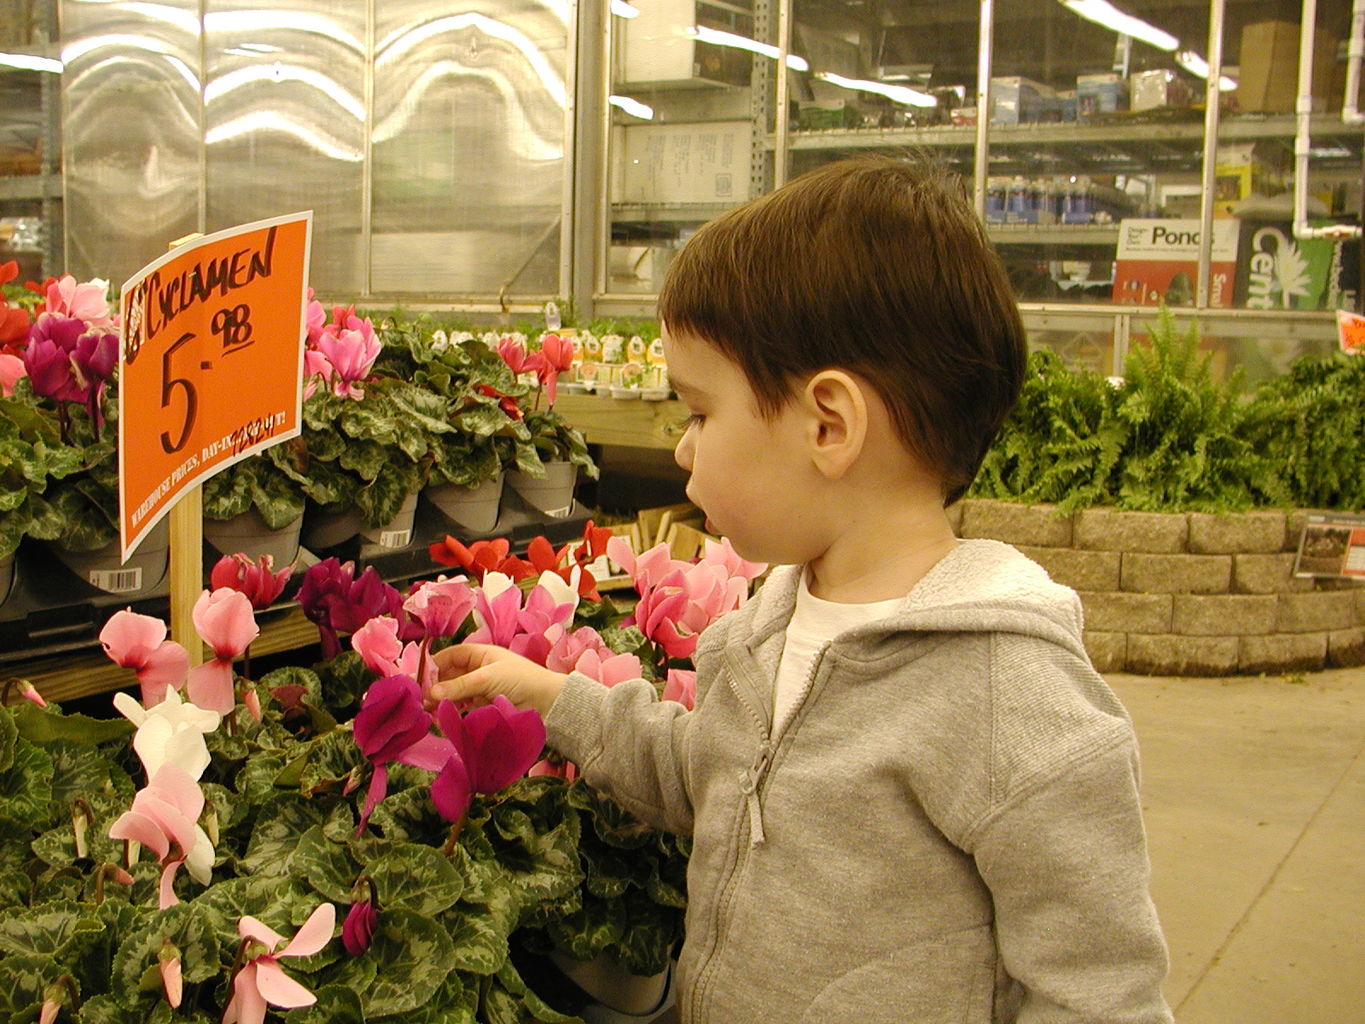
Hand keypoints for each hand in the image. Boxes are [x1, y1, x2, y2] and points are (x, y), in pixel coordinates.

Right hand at [430, 643, 565, 717]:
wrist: (549, 703)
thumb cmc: (521, 680)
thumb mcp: (487, 678)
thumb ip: (459, 686)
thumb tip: (430, 692)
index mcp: (481, 654)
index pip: (451, 655)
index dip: (434, 664)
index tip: (417, 677)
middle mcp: (479, 669)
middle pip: (450, 675)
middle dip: (435, 685)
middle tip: (419, 699)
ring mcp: (481, 689)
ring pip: (454, 693)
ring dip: (441, 700)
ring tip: (427, 710)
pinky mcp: (485, 706)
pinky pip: (463, 707)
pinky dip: (452, 711)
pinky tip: (441, 717)